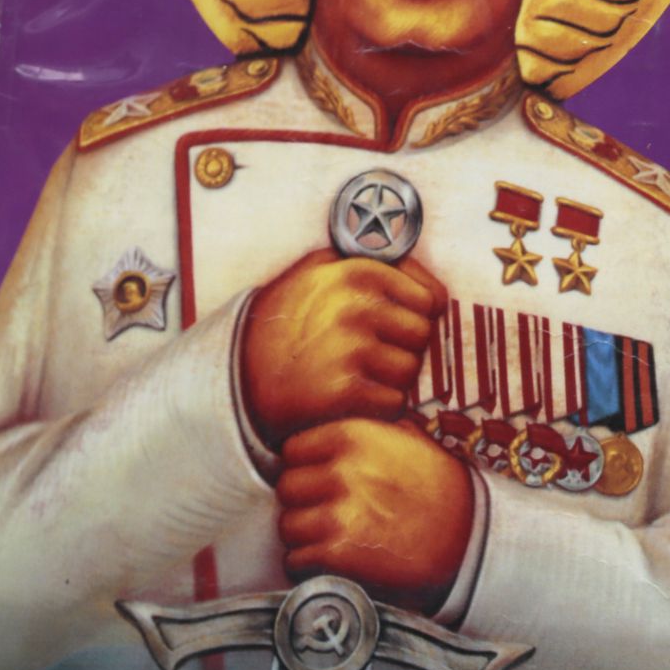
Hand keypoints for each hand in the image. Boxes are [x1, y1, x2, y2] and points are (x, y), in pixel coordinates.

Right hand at [240, 248, 447, 447]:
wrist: (240, 374)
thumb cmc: (283, 322)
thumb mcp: (314, 270)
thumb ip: (367, 262)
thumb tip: (419, 276)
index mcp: (356, 272)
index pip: (429, 298)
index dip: (413, 313)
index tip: (390, 322)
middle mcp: (356, 306)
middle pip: (422, 335)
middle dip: (402, 346)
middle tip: (366, 351)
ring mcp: (352, 350)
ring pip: (411, 371)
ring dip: (390, 378)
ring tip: (353, 372)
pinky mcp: (347, 391)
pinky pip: (395, 402)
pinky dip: (377, 406)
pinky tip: (348, 395)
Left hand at [275, 417, 474, 613]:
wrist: (474, 543)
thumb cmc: (441, 490)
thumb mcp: (409, 439)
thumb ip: (367, 429)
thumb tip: (335, 421)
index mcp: (353, 436)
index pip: (293, 451)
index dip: (305, 469)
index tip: (321, 484)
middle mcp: (342, 470)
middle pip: (287, 488)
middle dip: (302, 504)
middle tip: (325, 515)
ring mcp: (339, 513)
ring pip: (288, 526)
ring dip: (304, 537)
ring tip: (329, 541)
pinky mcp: (340, 555)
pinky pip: (297, 560)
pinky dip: (308, 567)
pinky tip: (331, 564)